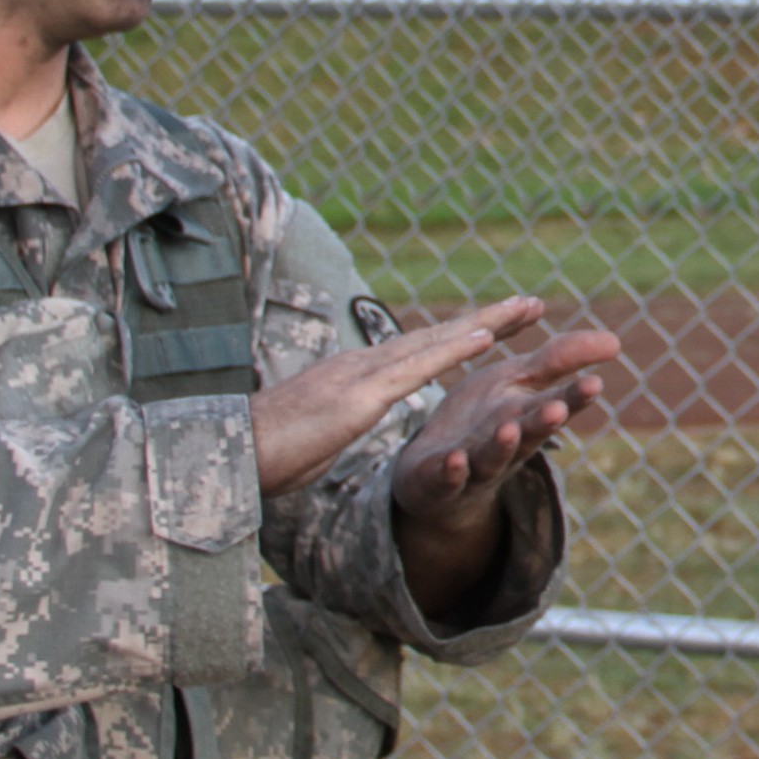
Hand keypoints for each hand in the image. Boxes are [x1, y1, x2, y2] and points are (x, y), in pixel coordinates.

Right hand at [254, 296, 546, 497]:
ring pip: (434, 342)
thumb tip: (340, 418)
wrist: (227, 454)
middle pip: (436, 337)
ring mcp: (361, 376)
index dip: (460, 337)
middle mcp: (361, 366)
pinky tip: (484, 339)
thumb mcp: (313, 435)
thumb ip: (334, 421)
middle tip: (532, 304)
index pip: (418, 353)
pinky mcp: (358, 396)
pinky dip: (452, 350)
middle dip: (487, 319)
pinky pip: (415, 368)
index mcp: (353, 378)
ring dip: (484, 323)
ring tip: (526, 310)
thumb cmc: (262, 454)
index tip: (498, 325)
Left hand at [387, 307, 621, 622]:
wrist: (436, 472)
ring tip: (508, 429)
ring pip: (492, 457)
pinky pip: (446, 479)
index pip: (556, 404)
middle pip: (530, 433)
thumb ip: (561, 359)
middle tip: (557, 410)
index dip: (574, 397)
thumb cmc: (484, 419)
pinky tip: (455, 460)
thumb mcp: (519, 381)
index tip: (594, 383)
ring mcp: (475, 466)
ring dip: (501, 446)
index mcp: (527, 417)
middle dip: (543, 423)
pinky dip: (451, 471)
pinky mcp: (440, 482)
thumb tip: (616, 340)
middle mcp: (507, 444)